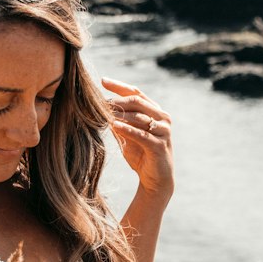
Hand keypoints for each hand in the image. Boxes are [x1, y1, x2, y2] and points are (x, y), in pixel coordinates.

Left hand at [102, 78, 173, 200]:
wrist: (155, 180)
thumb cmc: (141, 156)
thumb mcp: (127, 136)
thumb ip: (118, 121)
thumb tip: (99, 108)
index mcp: (155, 112)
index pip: (136, 92)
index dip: (119, 86)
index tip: (102, 81)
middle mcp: (162, 118)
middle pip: (137, 101)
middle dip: (117, 99)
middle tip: (99, 100)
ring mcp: (163, 131)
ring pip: (139, 116)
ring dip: (120, 113)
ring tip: (102, 111)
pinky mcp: (160, 146)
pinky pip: (142, 134)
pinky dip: (127, 129)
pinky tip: (113, 125)